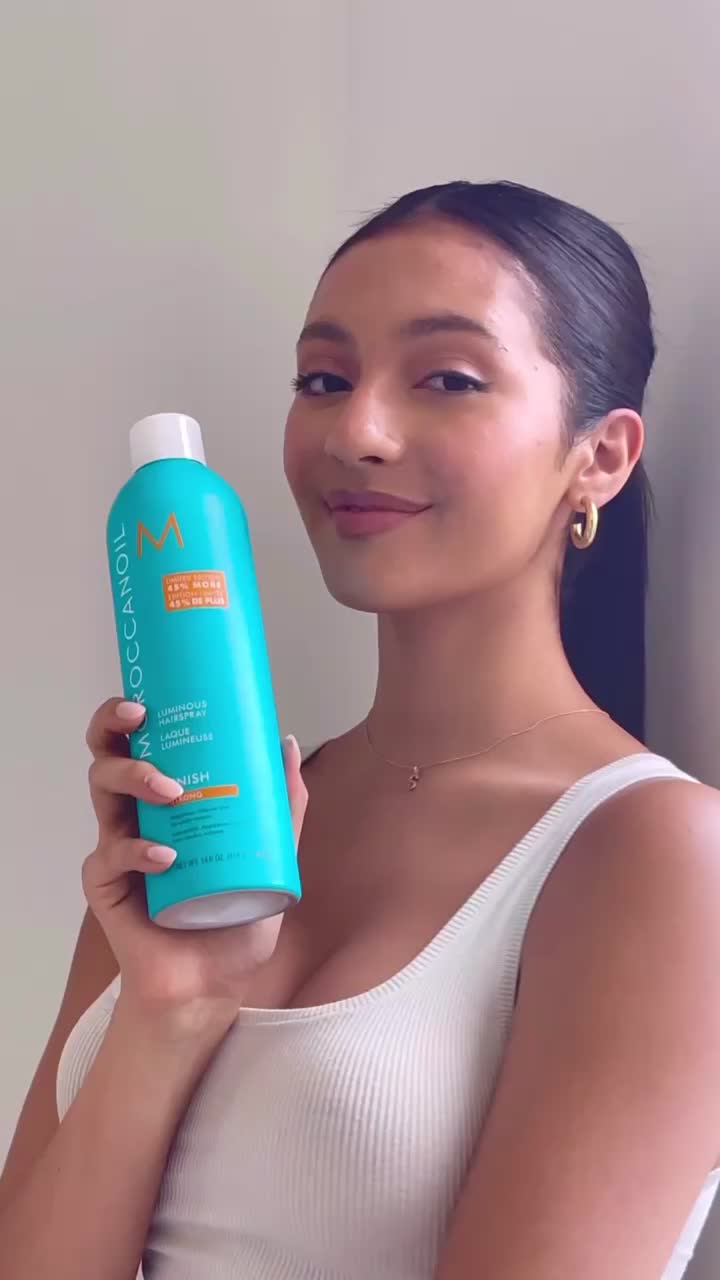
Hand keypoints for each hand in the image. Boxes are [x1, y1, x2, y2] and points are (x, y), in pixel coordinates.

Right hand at [82, 698, 306, 1032]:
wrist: (213, 985)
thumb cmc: (234, 920)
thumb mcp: (272, 857)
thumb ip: (281, 806)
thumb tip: (284, 741)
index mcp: (166, 800)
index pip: (139, 742)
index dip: (132, 711)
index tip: (151, 693)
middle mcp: (136, 815)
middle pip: (107, 753)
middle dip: (114, 725)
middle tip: (140, 716)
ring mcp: (117, 847)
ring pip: (101, 790)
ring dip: (134, 778)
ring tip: (170, 791)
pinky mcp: (105, 885)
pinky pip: (110, 855)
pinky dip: (138, 851)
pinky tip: (165, 857)